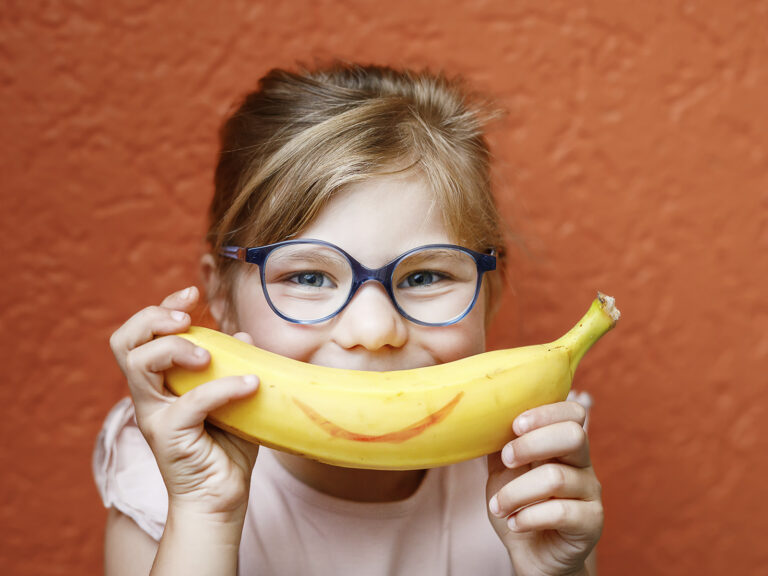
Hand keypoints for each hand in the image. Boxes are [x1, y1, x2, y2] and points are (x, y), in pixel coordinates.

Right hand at [109, 286, 259, 519]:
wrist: (221, 499)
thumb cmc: (226, 450)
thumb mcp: (234, 399)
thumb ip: (236, 367)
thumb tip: (245, 336)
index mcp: (160, 383)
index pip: (142, 335)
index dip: (161, 308)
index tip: (191, 293)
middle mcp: (149, 395)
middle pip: (124, 341)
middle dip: (153, 318)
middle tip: (186, 319)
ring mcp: (154, 416)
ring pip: (140, 364)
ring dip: (175, 349)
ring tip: (209, 355)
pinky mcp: (169, 436)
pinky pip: (189, 402)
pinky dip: (222, 388)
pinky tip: (251, 385)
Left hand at [485, 401, 602, 575]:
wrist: (533, 555)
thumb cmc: (519, 506)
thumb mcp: (504, 471)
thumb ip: (500, 443)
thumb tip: (482, 415)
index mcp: (563, 445)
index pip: (572, 413)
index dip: (545, 413)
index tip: (514, 425)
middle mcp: (582, 465)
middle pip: (574, 436)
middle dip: (531, 444)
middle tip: (507, 459)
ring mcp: (590, 493)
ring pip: (556, 478)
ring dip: (516, 492)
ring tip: (497, 506)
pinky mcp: (591, 523)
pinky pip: (561, 512)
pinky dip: (528, 517)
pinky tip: (514, 523)